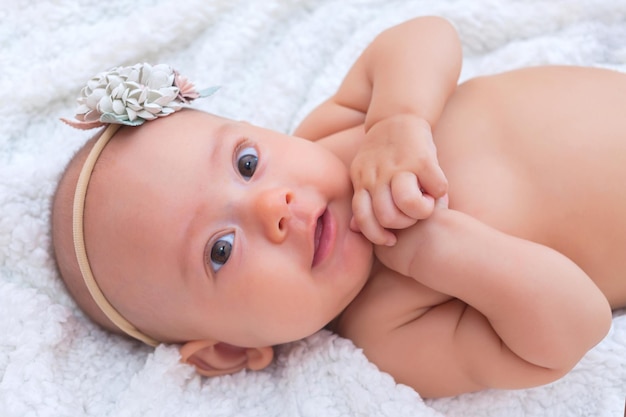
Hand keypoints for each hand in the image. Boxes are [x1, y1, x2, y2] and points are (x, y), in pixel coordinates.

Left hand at [350, 114, 447, 244]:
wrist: (398, 116)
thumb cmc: (384, 155)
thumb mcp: (366, 175)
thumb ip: (363, 199)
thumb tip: (356, 228)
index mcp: (362, 180)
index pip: (362, 217)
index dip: (377, 235)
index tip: (391, 239)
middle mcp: (376, 174)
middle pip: (387, 216)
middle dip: (404, 224)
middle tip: (412, 216)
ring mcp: (398, 166)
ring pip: (406, 203)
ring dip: (421, 212)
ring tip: (425, 205)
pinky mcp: (422, 158)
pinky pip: (436, 188)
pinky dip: (441, 194)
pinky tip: (437, 189)